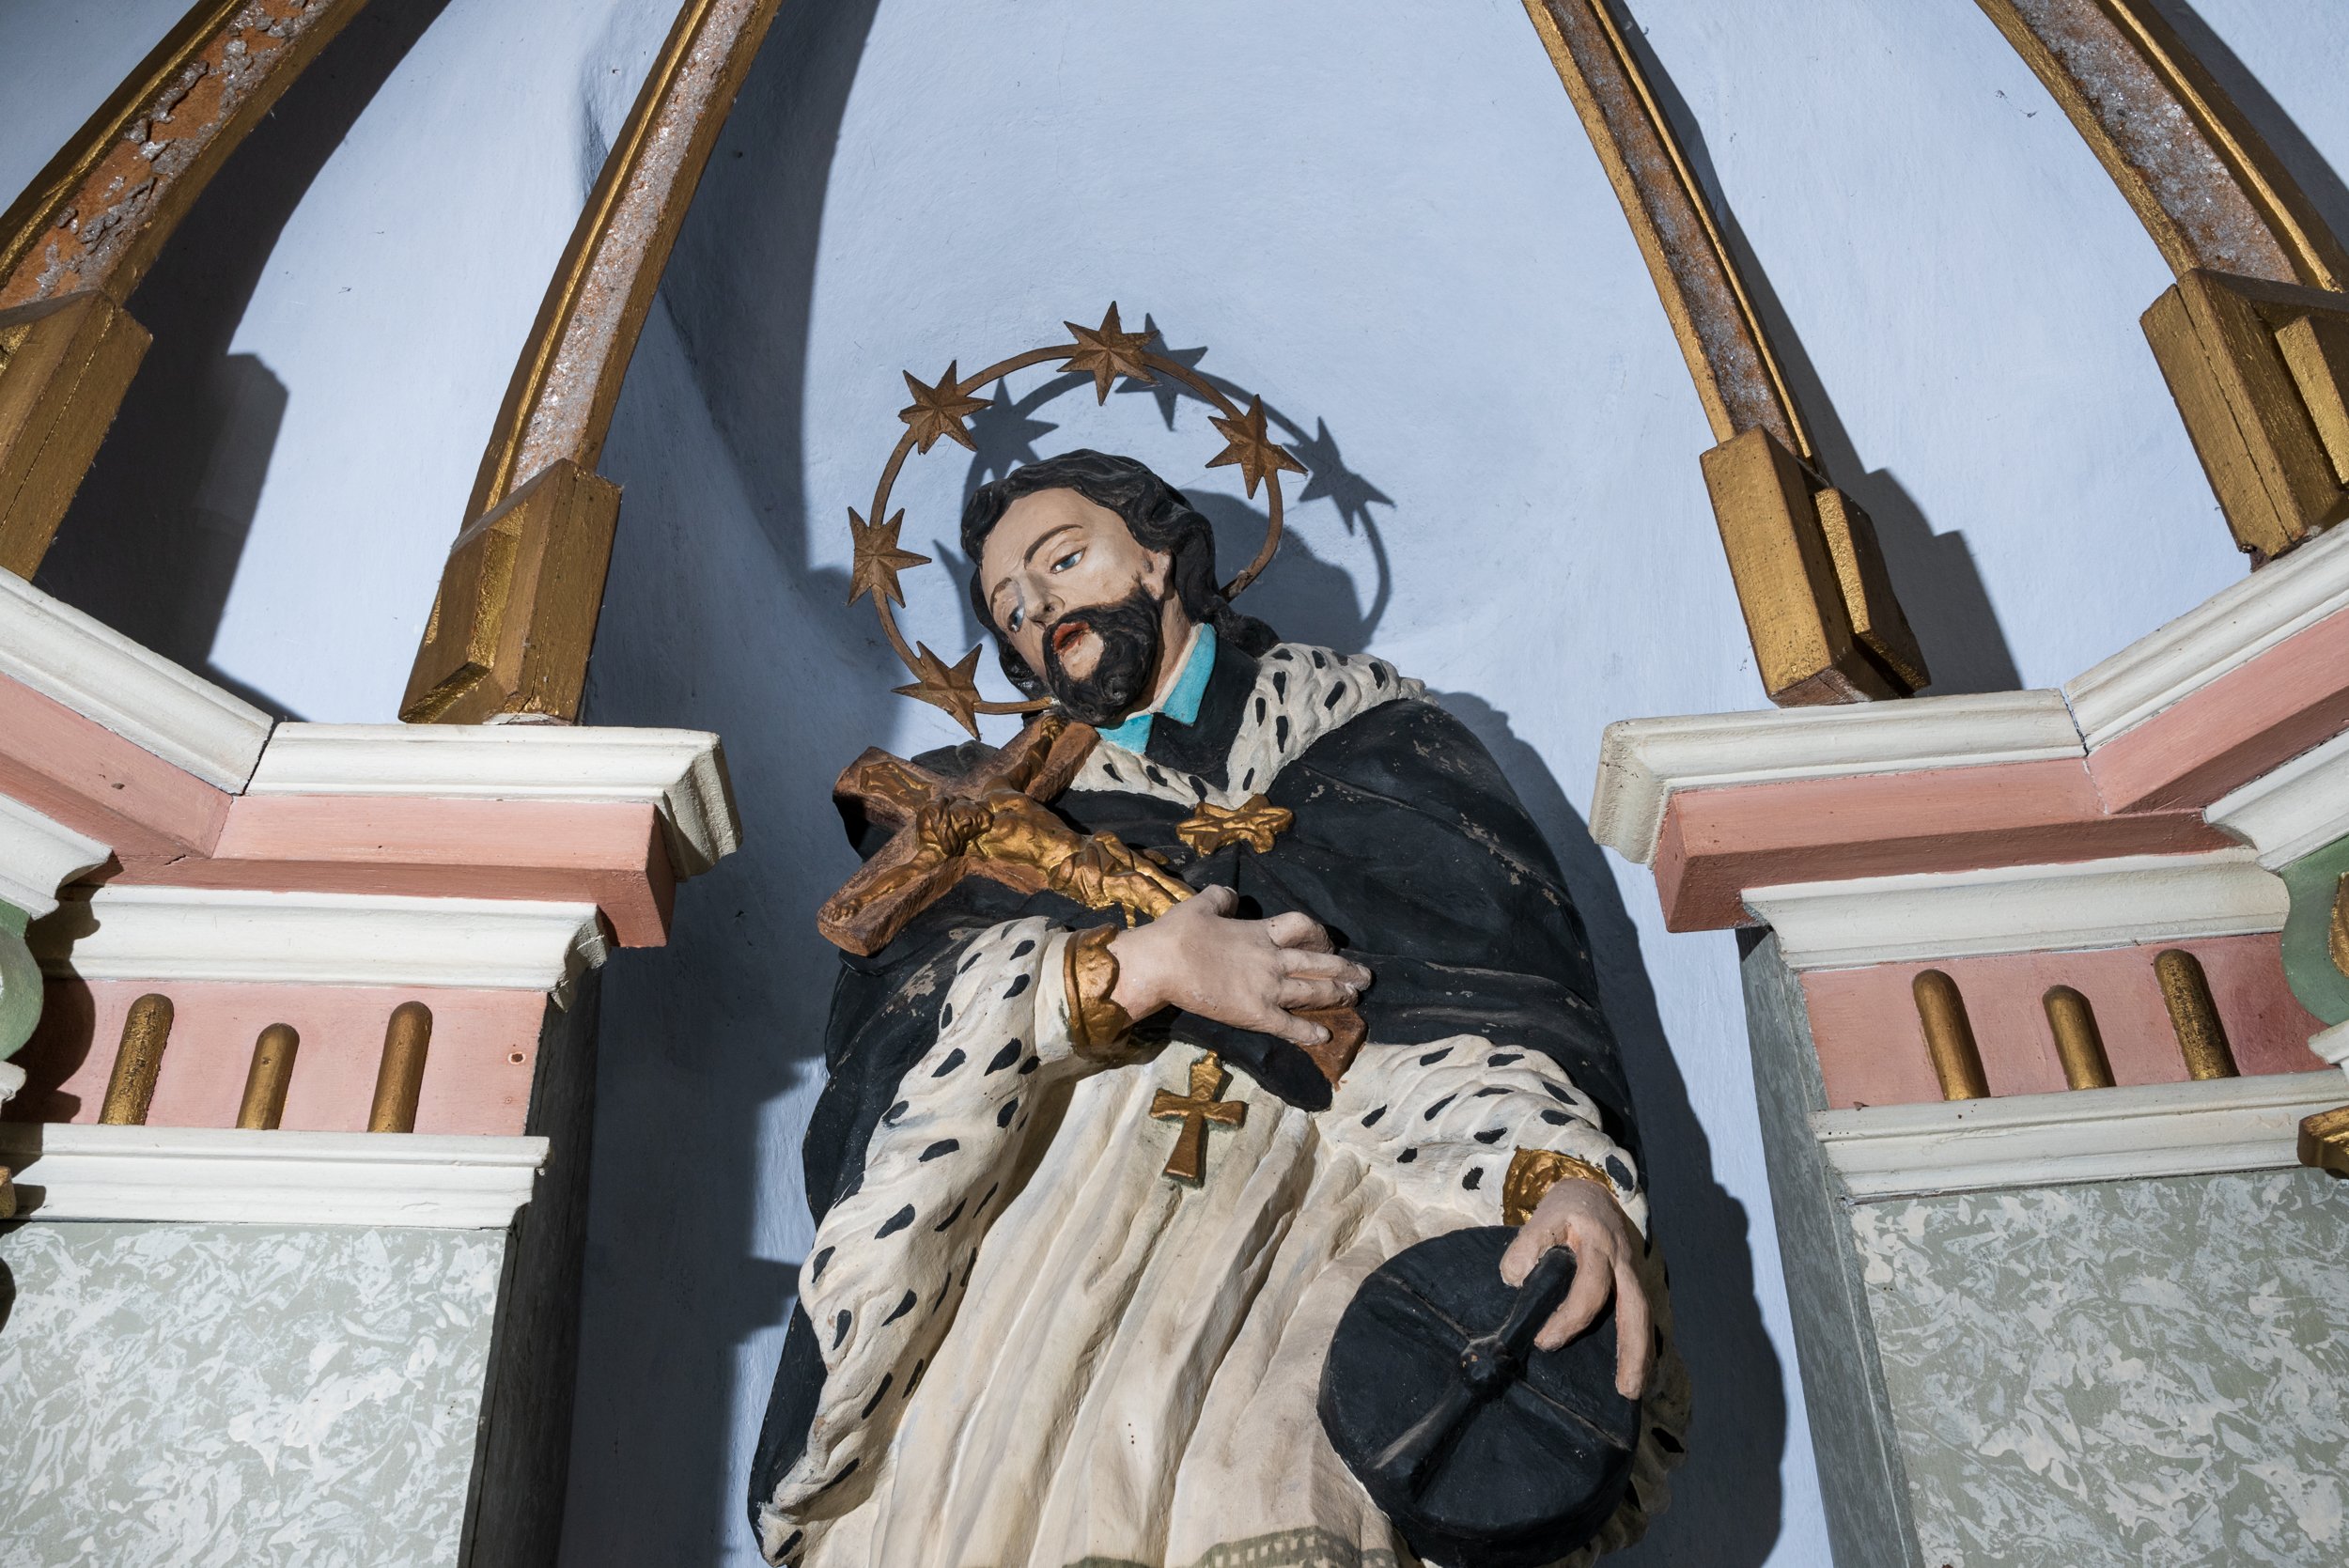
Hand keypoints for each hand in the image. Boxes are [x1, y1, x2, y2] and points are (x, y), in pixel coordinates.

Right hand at [1108, 885, 1370, 1047]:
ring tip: (1355, 1000)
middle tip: (1365, 977)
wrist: (1163, 963)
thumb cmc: (1178, 932)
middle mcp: (1271, 959)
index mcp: (1259, 931)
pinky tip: (1324, 1037)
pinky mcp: (1255, 1014)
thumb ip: (1223, 898)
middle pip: (1318, 962)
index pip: (1302, 927)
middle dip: (1345, 970)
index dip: (1320, 934)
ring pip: (1312, 991)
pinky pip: (1288, 1024)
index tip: (1329, 942)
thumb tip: (1233, 896)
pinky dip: (1308, 1031)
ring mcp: (1266, 988)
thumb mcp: (1202, 903)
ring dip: (1337, 995)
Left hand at [1500, 1178, 1651, 1398]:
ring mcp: (1634, 1273)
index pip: (1589, 1287)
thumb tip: (1516, 1280)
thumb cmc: (1565, 1210)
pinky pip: (1641, 1317)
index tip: (1545, 1341)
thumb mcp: (1541, 1217)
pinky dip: (1641, 1346)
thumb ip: (1526, 1246)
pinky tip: (1636, 1373)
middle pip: (1635, 1309)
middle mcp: (1623, 1261)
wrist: (1593, 1191)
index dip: (1569, 1318)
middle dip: (1633, 1351)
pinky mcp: (1635, 1284)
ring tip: (1635, 1391)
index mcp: (1598, 1243)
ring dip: (1643, 1356)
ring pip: (1644, 1317)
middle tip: (1626, 1389)